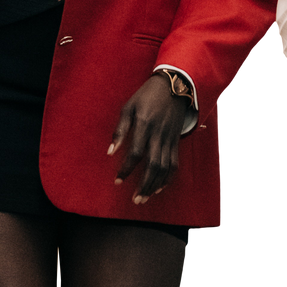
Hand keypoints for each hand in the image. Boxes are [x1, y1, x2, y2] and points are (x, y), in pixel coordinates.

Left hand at [109, 74, 187, 204]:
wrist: (173, 86)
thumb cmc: (146, 96)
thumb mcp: (129, 107)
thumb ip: (120, 129)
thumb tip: (110, 152)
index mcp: (145, 124)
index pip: (136, 153)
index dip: (126, 168)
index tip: (118, 180)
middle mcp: (159, 134)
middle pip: (153, 165)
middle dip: (144, 185)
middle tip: (135, 200)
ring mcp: (170, 139)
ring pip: (165, 168)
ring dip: (155, 185)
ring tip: (144, 198)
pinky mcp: (176, 141)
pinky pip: (174, 164)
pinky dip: (168, 178)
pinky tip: (159, 188)